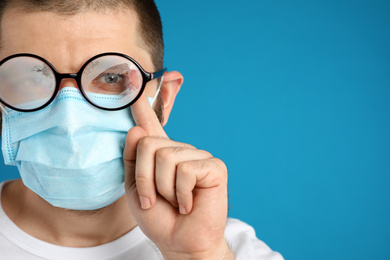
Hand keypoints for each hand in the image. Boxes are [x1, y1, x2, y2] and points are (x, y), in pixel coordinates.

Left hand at [124, 92, 233, 259]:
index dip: (143, 102)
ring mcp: (198, 155)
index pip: (151, 123)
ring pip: (165, 157)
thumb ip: (133, 158)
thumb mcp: (135, 188)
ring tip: (174, 202)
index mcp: (161, 153)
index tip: (134, 79)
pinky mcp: (214, 166)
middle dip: (145, 179)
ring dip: (163, 189)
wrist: (180, 242)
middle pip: (148, 144)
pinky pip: (185, 171)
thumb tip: (137, 127)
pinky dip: (180, 195)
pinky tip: (188, 204)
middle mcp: (180, 149)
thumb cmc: (159, 217)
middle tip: (156, 199)